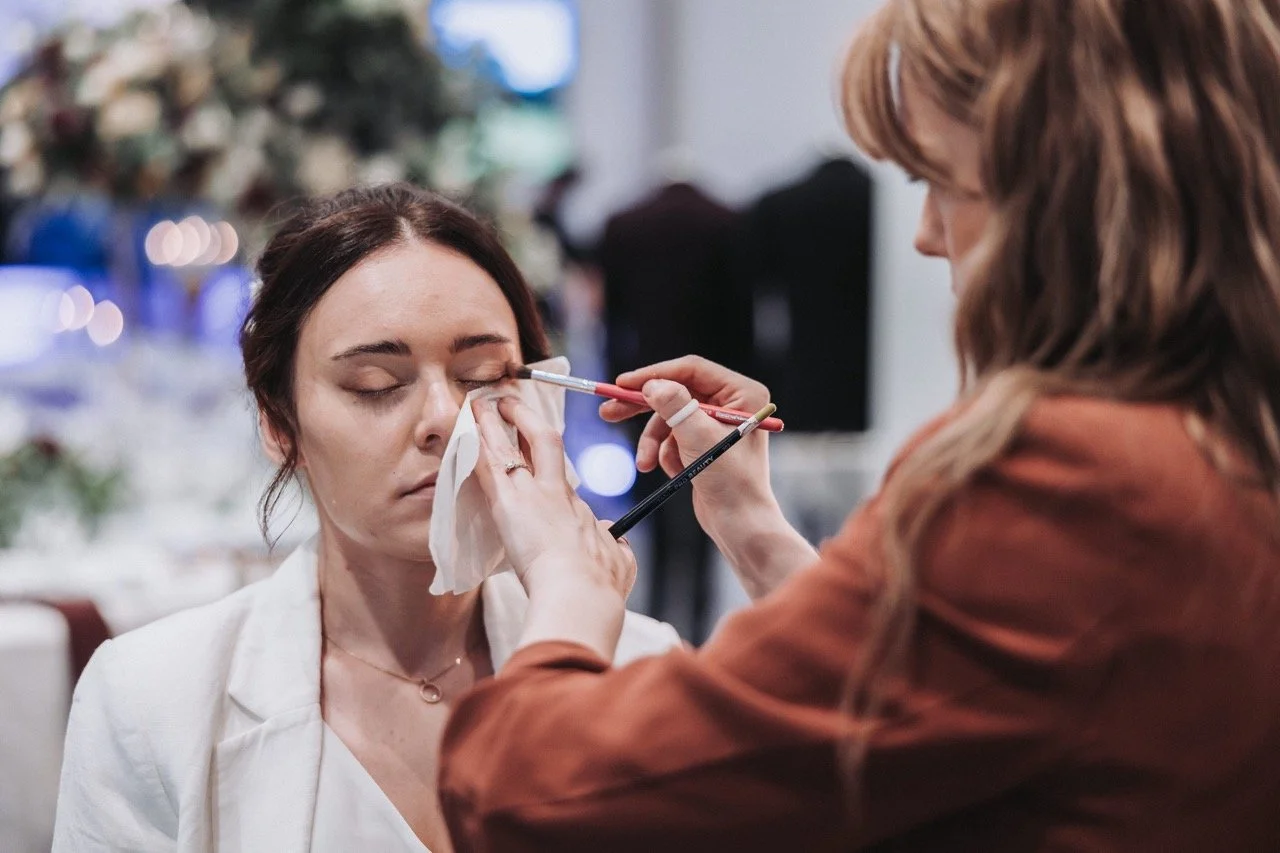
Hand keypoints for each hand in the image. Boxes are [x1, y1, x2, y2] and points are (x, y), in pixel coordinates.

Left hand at [471, 396, 635, 658]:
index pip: (559, 475)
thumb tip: (618, 544)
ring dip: (493, 425)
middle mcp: (556, 493)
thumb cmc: (599, 584)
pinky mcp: (508, 505)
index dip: (547, 459)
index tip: (539, 445)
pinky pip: (487, 468)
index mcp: (578, 509)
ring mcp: (532, 494)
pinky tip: (464, 431)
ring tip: (478, 406)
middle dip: (525, 418)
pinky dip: (475, 448)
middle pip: (543, 442)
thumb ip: (614, 547)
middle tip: (508, 402)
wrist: (580, 591)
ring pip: (510, 448)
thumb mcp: (617, 560)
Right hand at [600, 356, 816, 598]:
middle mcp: (732, 403)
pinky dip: (667, 454)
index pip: (691, 370)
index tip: (622, 384)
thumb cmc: (730, 482)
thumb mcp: (698, 438)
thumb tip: (652, 384)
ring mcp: (717, 423)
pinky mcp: (705, 443)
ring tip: (644, 464)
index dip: (654, 374)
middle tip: (608, 411)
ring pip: (670, 419)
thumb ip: (675, 406)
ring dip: (654, 442)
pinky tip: (676, 472)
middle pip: (676, 392)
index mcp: (742, 393)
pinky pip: (673, 438)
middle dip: (643, 408)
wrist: (739, 525)